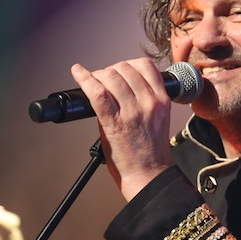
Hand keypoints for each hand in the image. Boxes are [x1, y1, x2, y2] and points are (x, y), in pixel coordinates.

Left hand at [70, 59, 174, 200]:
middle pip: (124, 69)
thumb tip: (116, 84)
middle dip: (110, 71)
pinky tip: (78, 72)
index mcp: (162, 99)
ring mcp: (132, 111)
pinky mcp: (114, 122)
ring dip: (98, 76)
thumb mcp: (155, 117)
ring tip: (93, 83)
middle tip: (103, 80)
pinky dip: (85, 79)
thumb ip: (141, 99)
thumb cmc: (150, 149)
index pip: (145, 66)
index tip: (119, 72)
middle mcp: (148, 102)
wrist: (148, 174)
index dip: (128, 65)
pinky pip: (97, 93)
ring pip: (110, 77)